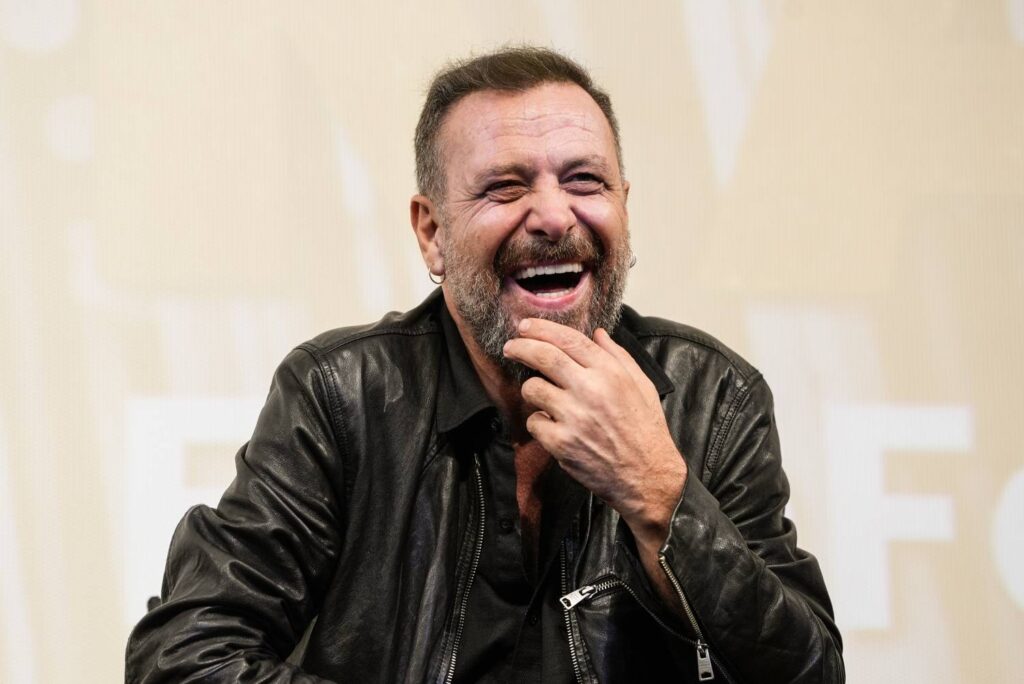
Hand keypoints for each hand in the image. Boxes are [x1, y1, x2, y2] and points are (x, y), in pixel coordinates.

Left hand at [502, 318, 686, 542]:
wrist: (648, 476)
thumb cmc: (646, 430)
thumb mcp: (642, 385)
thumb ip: (618, 356)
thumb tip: (598, 334)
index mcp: (610, 373)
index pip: (568, 339)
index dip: (541, 329)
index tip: (525, 327)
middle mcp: (591, 390)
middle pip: (544, 357)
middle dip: (521, 347)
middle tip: (510, 347)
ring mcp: (574, 417)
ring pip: (532, 389)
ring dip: (531, 389)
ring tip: (541, 395)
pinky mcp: (562, 443)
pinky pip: (534, 422)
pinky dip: (539, 422)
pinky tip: (552, 425)